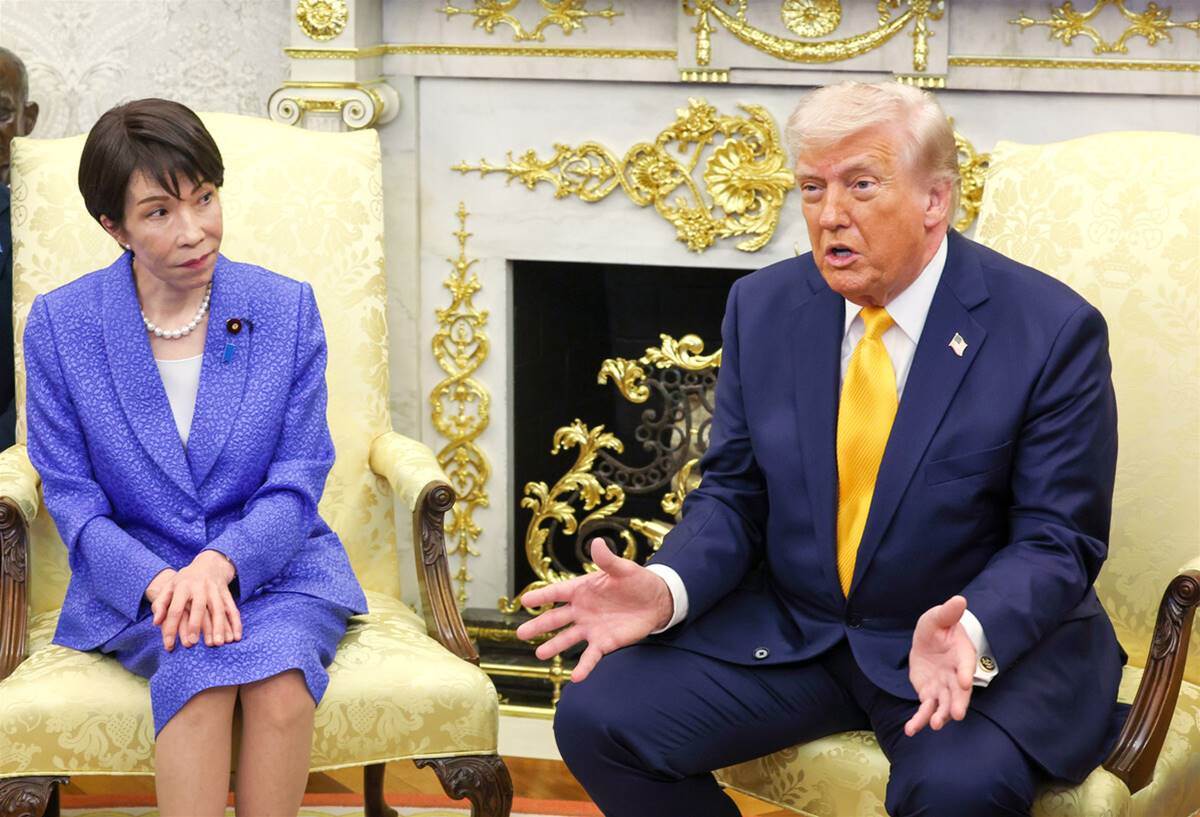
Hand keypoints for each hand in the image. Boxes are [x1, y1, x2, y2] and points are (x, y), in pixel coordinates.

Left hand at [153, 550, 241, 650]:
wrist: (210, 563)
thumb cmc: (186, 580)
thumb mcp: (170, 586)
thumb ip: (161, 604)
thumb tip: (156, 622)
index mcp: (183, 587)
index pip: (176, 609)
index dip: (171, 627)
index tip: (169, 645)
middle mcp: (200, 587)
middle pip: (198, 607)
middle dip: (196, 625)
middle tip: (192, 642)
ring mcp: (215, 590)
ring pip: (218, 609)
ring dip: (219, 626)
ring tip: (217, 643)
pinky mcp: (227, 594)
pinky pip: (232, 609)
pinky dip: (236, 623)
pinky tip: (236, 636)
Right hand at [515, 538, 673, 683]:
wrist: (658, 602)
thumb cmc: (637, 581)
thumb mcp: (623, 569)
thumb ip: (608, 560)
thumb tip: (597, 543)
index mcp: (582, 589)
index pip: (557, 592)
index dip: (542, 596)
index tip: (524, 601)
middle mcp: (582, 610)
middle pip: (556, 619)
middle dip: (539, 626)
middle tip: (521, 633)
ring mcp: (591, 628)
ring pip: (568, 638)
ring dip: (554, 647)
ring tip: (540, 655)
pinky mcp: (604, 643)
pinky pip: (591, 656)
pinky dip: (584, 667)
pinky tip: (575, 677)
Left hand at [905, 595, 975, 736]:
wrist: (930, 640)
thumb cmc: (939, 627)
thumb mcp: (938, 617)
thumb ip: (948, 612)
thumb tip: (959, 599)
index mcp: (961, 655)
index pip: (965, 665)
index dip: (965, 673)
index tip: (965, 682)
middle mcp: (955, 676)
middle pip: (959, 692)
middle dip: (958, 703)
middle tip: (957, 715)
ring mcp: (943, 687)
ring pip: (944, 705)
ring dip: (940, 715)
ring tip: (935, 725)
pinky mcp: (929, 694)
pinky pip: (925, 709)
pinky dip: (919, 720)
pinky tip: (910, 730)